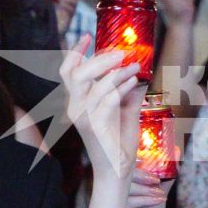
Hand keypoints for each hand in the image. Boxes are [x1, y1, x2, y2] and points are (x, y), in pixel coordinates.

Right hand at [57, 36, 143, 179]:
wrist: (117, 172)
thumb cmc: (120, 143)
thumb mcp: (126, 112)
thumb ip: (129, 93)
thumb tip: (140, 74)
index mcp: (78, 103)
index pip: (67, 72)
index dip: (74, 52)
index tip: (87, 35)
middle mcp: (76, 109)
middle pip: (77, 73)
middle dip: (100, 58)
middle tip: (121, 52)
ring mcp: (84, 118)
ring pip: (95, 85)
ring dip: (117, 72)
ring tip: (134, 66)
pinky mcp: (96, 127)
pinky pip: (107, 99)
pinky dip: (121, 87)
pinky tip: (134, 81)